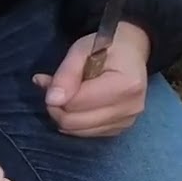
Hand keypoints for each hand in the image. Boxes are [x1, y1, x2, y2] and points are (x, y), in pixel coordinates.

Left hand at [33, 21, 151, 137]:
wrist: (132, 51)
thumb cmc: (106, 47)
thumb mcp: (81, 50)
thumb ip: (66, 75)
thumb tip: (52, 100)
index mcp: (125, 85)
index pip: (76, 104)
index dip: (55, 95)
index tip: (49, 81)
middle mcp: (130, 108)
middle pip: (75, 122)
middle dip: (56, 108)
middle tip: (53, 89)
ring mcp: (127, 121)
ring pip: (78, 131)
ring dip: (64, 115)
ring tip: (66, 94)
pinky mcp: (120, 129)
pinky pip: (87, 133)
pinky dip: (75, 121)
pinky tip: (77, 104)